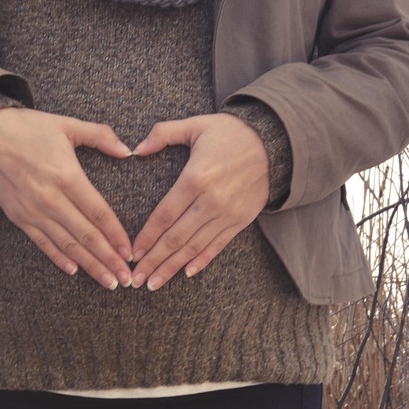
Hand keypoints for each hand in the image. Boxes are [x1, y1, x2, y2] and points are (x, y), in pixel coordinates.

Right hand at [0, 108, 133, 288]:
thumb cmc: (28, 129)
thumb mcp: (66, 125)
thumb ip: (100, 136)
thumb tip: (128, 151)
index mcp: (67, 176)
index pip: (98, 213)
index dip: (116, 235)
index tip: (130, 253)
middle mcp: (51, 199)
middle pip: (86, 236)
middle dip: (109, 259)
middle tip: (127, 278)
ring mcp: (34, 211)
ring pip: (67, 245)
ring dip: (89, 265)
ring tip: (108, 281)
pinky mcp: (19, 218)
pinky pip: (43, 243)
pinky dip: (59, 258)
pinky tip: (75, 270)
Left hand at [130, 114, 269, 290]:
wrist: (275, 143)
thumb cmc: (231, 133)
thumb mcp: (195, 125)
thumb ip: (162, 134)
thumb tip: (135, 150)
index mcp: (196, 178)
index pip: (165, 215)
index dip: (147, 237)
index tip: (132, 253)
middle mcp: (211, 200)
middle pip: (176, 238)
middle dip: (154, 261)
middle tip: (135, 280)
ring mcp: (228, 213)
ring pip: (194, 247)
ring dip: (172, 267)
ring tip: (153, 283)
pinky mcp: (241, 220)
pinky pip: (218, 245)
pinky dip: (202, 260)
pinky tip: (186, 273)